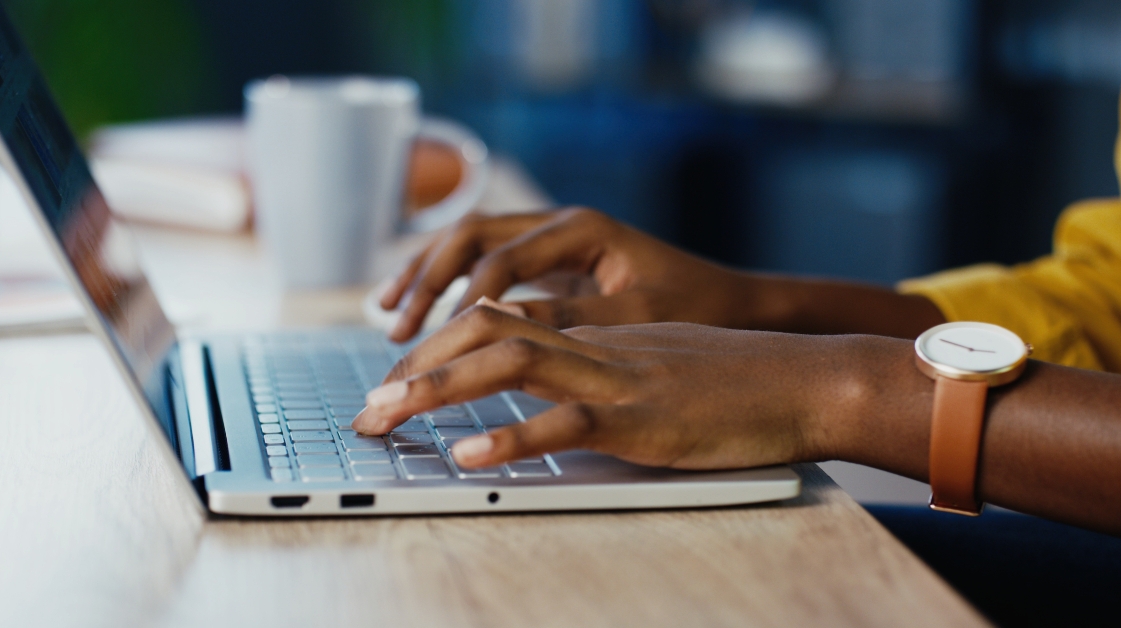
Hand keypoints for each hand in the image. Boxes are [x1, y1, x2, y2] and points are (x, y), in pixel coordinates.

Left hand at [353, 304, 868, 469]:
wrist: (806, 379)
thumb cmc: (738, 380)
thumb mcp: (657, 364)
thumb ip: (604, 370)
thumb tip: (553, 394)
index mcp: (594, 333)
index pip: (496, 321)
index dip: (436, 347)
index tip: (395, 381)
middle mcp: (594, 345)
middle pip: (484, 330)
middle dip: (415, 365)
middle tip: (366, 405)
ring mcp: (616, 378)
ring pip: (509, 363)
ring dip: (437, 389)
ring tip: (385, 417)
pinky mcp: (642, 419)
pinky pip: (567, 423)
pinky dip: (512, 440)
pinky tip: (469, 458)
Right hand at [379, 208, 753, 341]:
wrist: (733, 300)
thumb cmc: (696, 307)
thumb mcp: (635, 317)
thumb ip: (569, 319)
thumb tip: (498, 328)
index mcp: (581, 229)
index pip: (500, 259)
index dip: (458, 300)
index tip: (428, 342)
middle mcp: (559, 224)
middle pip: (469, 237)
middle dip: (425, 281)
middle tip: (395, 329)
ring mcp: (551, 240)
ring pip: (467, 244)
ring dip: (425, 277)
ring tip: (387, 317)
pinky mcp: (548, 264)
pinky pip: (482, 265)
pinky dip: (447, 286)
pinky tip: (422, 315)